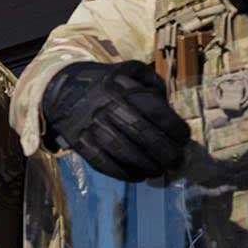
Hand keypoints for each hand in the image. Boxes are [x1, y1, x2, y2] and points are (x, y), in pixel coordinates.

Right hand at [40, 60, 190, 181]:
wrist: (63, 90)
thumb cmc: (107, 83)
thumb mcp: (130, 71)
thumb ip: (152, 84)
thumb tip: (169, 106)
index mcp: (122, 88)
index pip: (154, 110)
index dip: (173, 127)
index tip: (184, 138)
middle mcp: (106, 107)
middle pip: (140, 133)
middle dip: (164, 151)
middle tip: (176, 161)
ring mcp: (91, 126)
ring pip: (122, 150)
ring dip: (145, 165)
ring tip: (159, 171)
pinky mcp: (79, 143)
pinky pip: (102, 162)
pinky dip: (122, 173)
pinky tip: (137, 176)